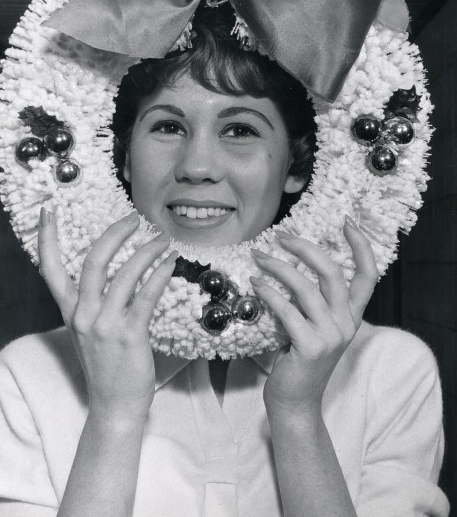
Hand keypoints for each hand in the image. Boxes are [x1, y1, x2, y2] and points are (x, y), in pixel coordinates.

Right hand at [38, 208, 176, 421]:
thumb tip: (118, 274)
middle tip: (134, 219)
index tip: (48, 212)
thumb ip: (95, 305)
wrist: (115, 406)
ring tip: (164, 240)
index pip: (50, 271)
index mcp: (71, 312)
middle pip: (93, 262)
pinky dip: (160, 274)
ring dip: (147, 252)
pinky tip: (170, 263)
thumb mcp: (90, 333)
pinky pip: (146, 296)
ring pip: (124, 275)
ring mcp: (105, 326)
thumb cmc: (107, 366)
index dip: (47, 240)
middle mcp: (84, 315)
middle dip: (114, 235)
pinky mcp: (129, 335)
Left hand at [250, 216, 377, 419]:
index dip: (361, 247)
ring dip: (278, 267)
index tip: (348, 222)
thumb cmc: (298, 359)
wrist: (294, 402)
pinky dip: (269, 293)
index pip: (368, 277)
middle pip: (333, 273)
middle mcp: (346, 324)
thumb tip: (288, 265)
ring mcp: (330, 337)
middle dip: (306, 248)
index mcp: (350, 316)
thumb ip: (312, 301)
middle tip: (281, 236)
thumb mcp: (313, 327)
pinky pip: (286, 310)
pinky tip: (255, 284)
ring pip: (306, 288)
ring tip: (258, 258)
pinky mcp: (309, 347)